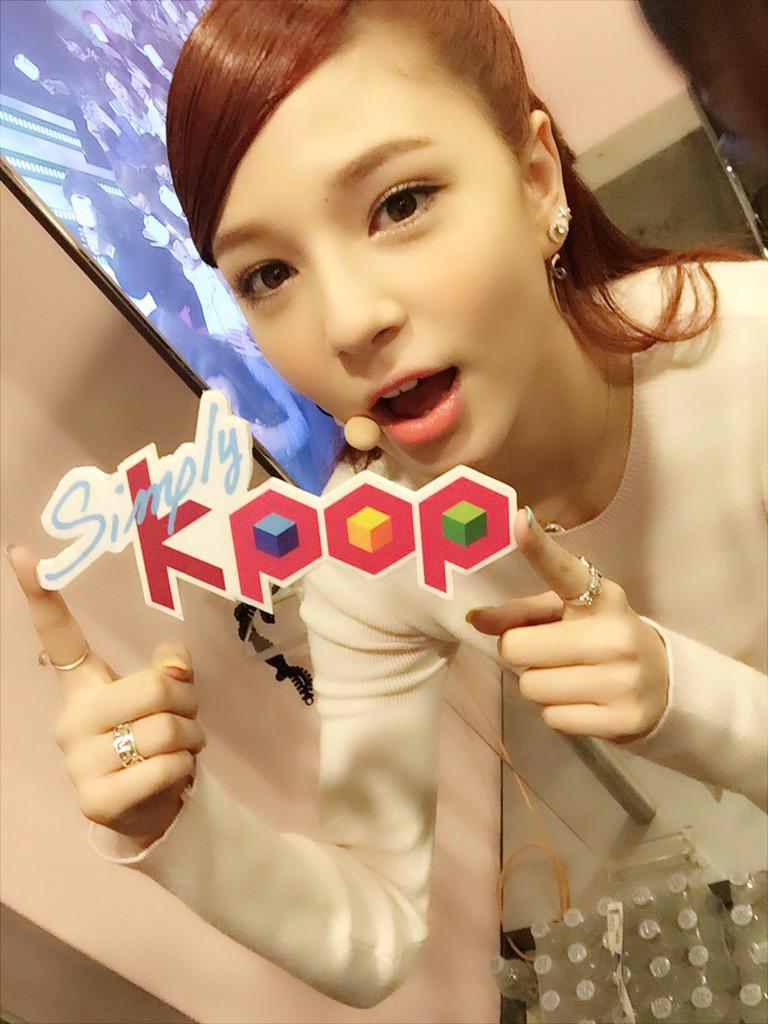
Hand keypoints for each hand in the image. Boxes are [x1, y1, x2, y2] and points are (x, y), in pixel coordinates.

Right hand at [6, 546, 205, 845]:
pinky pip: (165, 767)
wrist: (149, 808)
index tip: (22, 553)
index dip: (41, 594)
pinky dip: (185, 769)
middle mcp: (70, 719)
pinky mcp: (95, 799)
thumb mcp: (165, 699)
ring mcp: (78, 762)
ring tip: (181, 748)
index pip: (58, 637)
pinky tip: (174, 775)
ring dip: (192, 738)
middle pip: (156, 687)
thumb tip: (174, 664)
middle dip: (189, 701)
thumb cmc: (154, 740)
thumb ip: (171, 671)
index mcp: (82, 685)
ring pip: (168, 730)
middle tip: (187, 717)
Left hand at [467, 509, 669, 742]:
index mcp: (601, 597)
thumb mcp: (569, 616)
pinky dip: (558, 713)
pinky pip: (552, 718)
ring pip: (532, 687)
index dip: (538, 547)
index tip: (519, 519)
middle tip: (548, 654)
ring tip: (568, 678)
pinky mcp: (623, 720)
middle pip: (519, 647)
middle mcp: (615, 634)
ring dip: (539, 685)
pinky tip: (583, 701)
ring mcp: (623, 679)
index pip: (563, 571)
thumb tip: (473, 619)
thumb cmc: (601, 640)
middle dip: (522, 653)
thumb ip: (520, 614)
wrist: (666, 686)